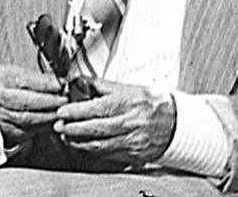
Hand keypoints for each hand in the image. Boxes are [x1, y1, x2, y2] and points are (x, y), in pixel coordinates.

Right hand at [0, 64, 68, 146]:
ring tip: (61, 112)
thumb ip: (41, 78)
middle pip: (24, 102)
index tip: (60, 85)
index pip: (24, 81)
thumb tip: (61, 82)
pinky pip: (26, 130)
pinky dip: (42, 126)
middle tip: (64, 100)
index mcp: (1, 76)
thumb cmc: (12, 82)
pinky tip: (52, 122)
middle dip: (48, 102)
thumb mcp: (22, 73)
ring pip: (26, 118)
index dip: (44, 84)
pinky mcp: (6, 128)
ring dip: (47, 116)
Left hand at [53, 78, 175, 164]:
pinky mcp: (134, 156)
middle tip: (58, 125)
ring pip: (100, 145)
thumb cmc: (153, 103)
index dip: (77, 111)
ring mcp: (133, 141)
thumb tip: (79, 82)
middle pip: (96, 129)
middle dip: (73, 128)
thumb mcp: (130, 88)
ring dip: (79, 142)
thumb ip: (103, 86)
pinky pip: (108, 155)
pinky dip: (92, 150)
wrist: (179, 123)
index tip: (62, 111)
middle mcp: (131, 123)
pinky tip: (83, 145)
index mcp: (129, 103)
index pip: (98, 108)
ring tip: (66, 136)